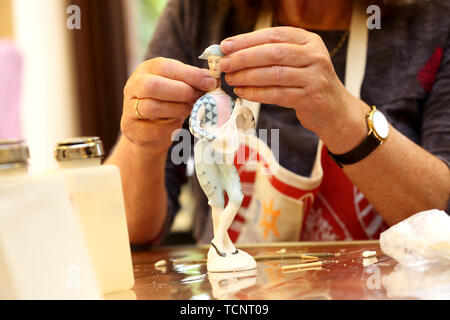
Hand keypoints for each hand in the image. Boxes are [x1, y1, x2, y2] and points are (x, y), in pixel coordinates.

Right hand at [121, 57, 216, 154]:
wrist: (148, 133)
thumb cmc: (168, 105)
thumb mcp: (178, 88)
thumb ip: (192, 82)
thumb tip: (212, 80)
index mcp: (146, 70)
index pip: (165, 67)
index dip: (190, 74)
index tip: (210, 82)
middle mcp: (133, 86)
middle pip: (153, 86)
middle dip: (181, 92)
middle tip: (198, 98)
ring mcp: (129, 109)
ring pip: (153, 107)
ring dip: (178, 109)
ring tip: (189, 110)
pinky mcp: (132, 129)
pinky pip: (154, 129)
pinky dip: (171, 128)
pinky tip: (177, 125)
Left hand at [219, 27, 361, 145]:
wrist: (334, 109)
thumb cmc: (307, 82)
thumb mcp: (297, 61)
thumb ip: (272, 54)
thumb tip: (233, 52)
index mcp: (309, 40)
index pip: (274, 35)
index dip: (247, 40)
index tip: (225, 46)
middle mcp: (314, 55)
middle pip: (272, 53)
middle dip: (244, 58)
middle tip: (224, 65)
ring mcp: (314, 77)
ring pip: (273, 74)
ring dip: (247, 76)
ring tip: (231, 79)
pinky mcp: (310, 97)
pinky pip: (277, 94)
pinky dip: (256, 93)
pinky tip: (242, 92)